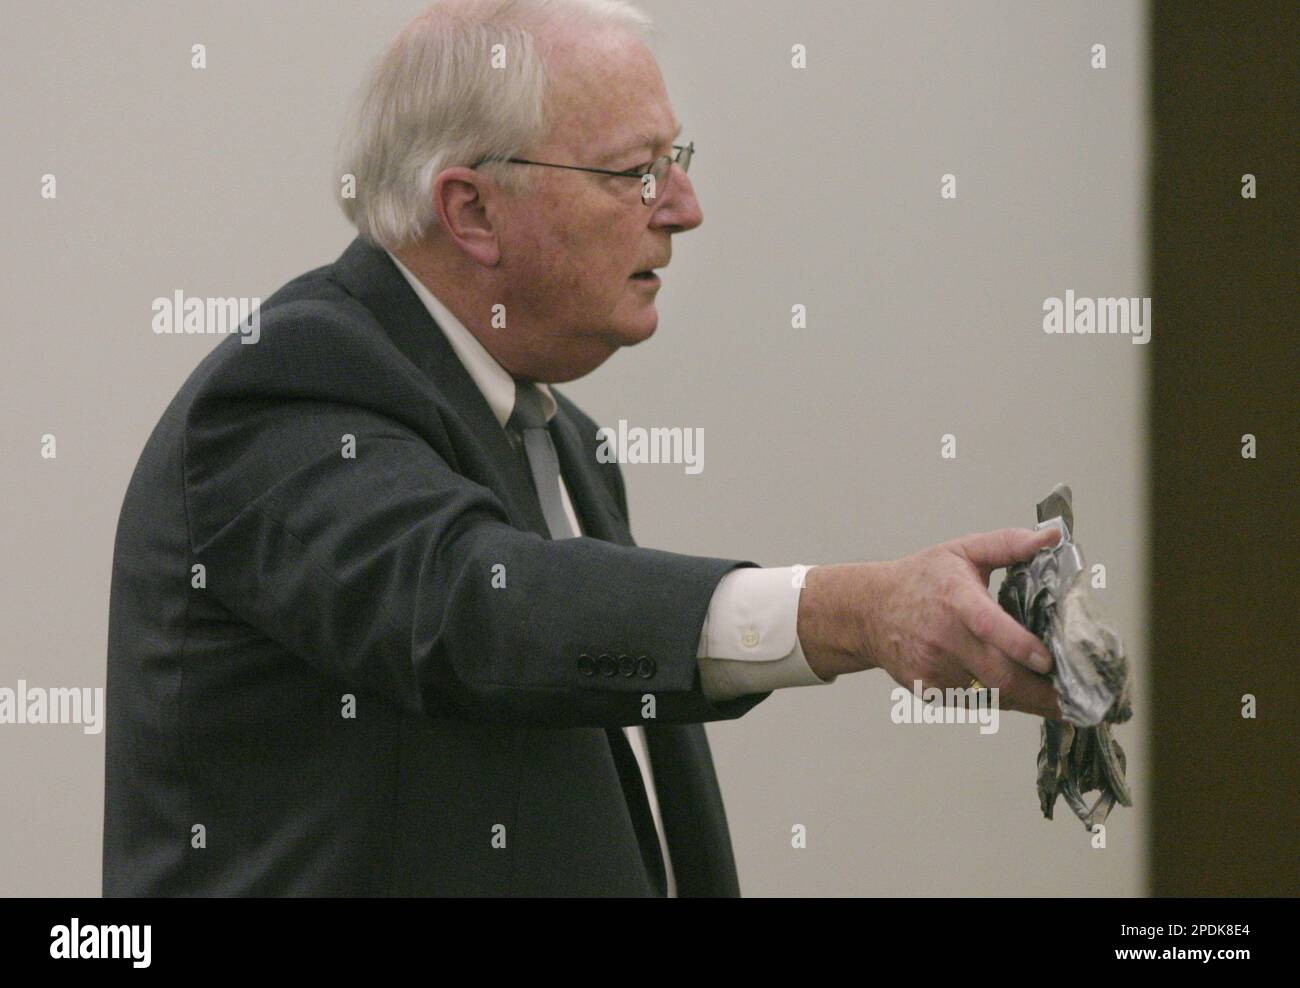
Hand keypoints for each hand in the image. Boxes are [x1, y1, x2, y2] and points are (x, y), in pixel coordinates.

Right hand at [797, 527, 1063, 718]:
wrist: (868, 612)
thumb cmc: (922, 579)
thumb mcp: (962, 551)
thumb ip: (1008, 544)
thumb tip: (1051, 536)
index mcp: (955, 600)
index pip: (988, 626)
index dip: (1019, 645)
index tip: (1048, 661)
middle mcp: (943, 638)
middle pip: (997, 676)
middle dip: (1040, 695)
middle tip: (1077, 703)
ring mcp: (933, 669)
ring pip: (990, 694)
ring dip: (1025, 699)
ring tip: (1057, 701)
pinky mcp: (928, 691)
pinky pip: (973, 701)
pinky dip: (998, 699)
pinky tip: (1016, 692)